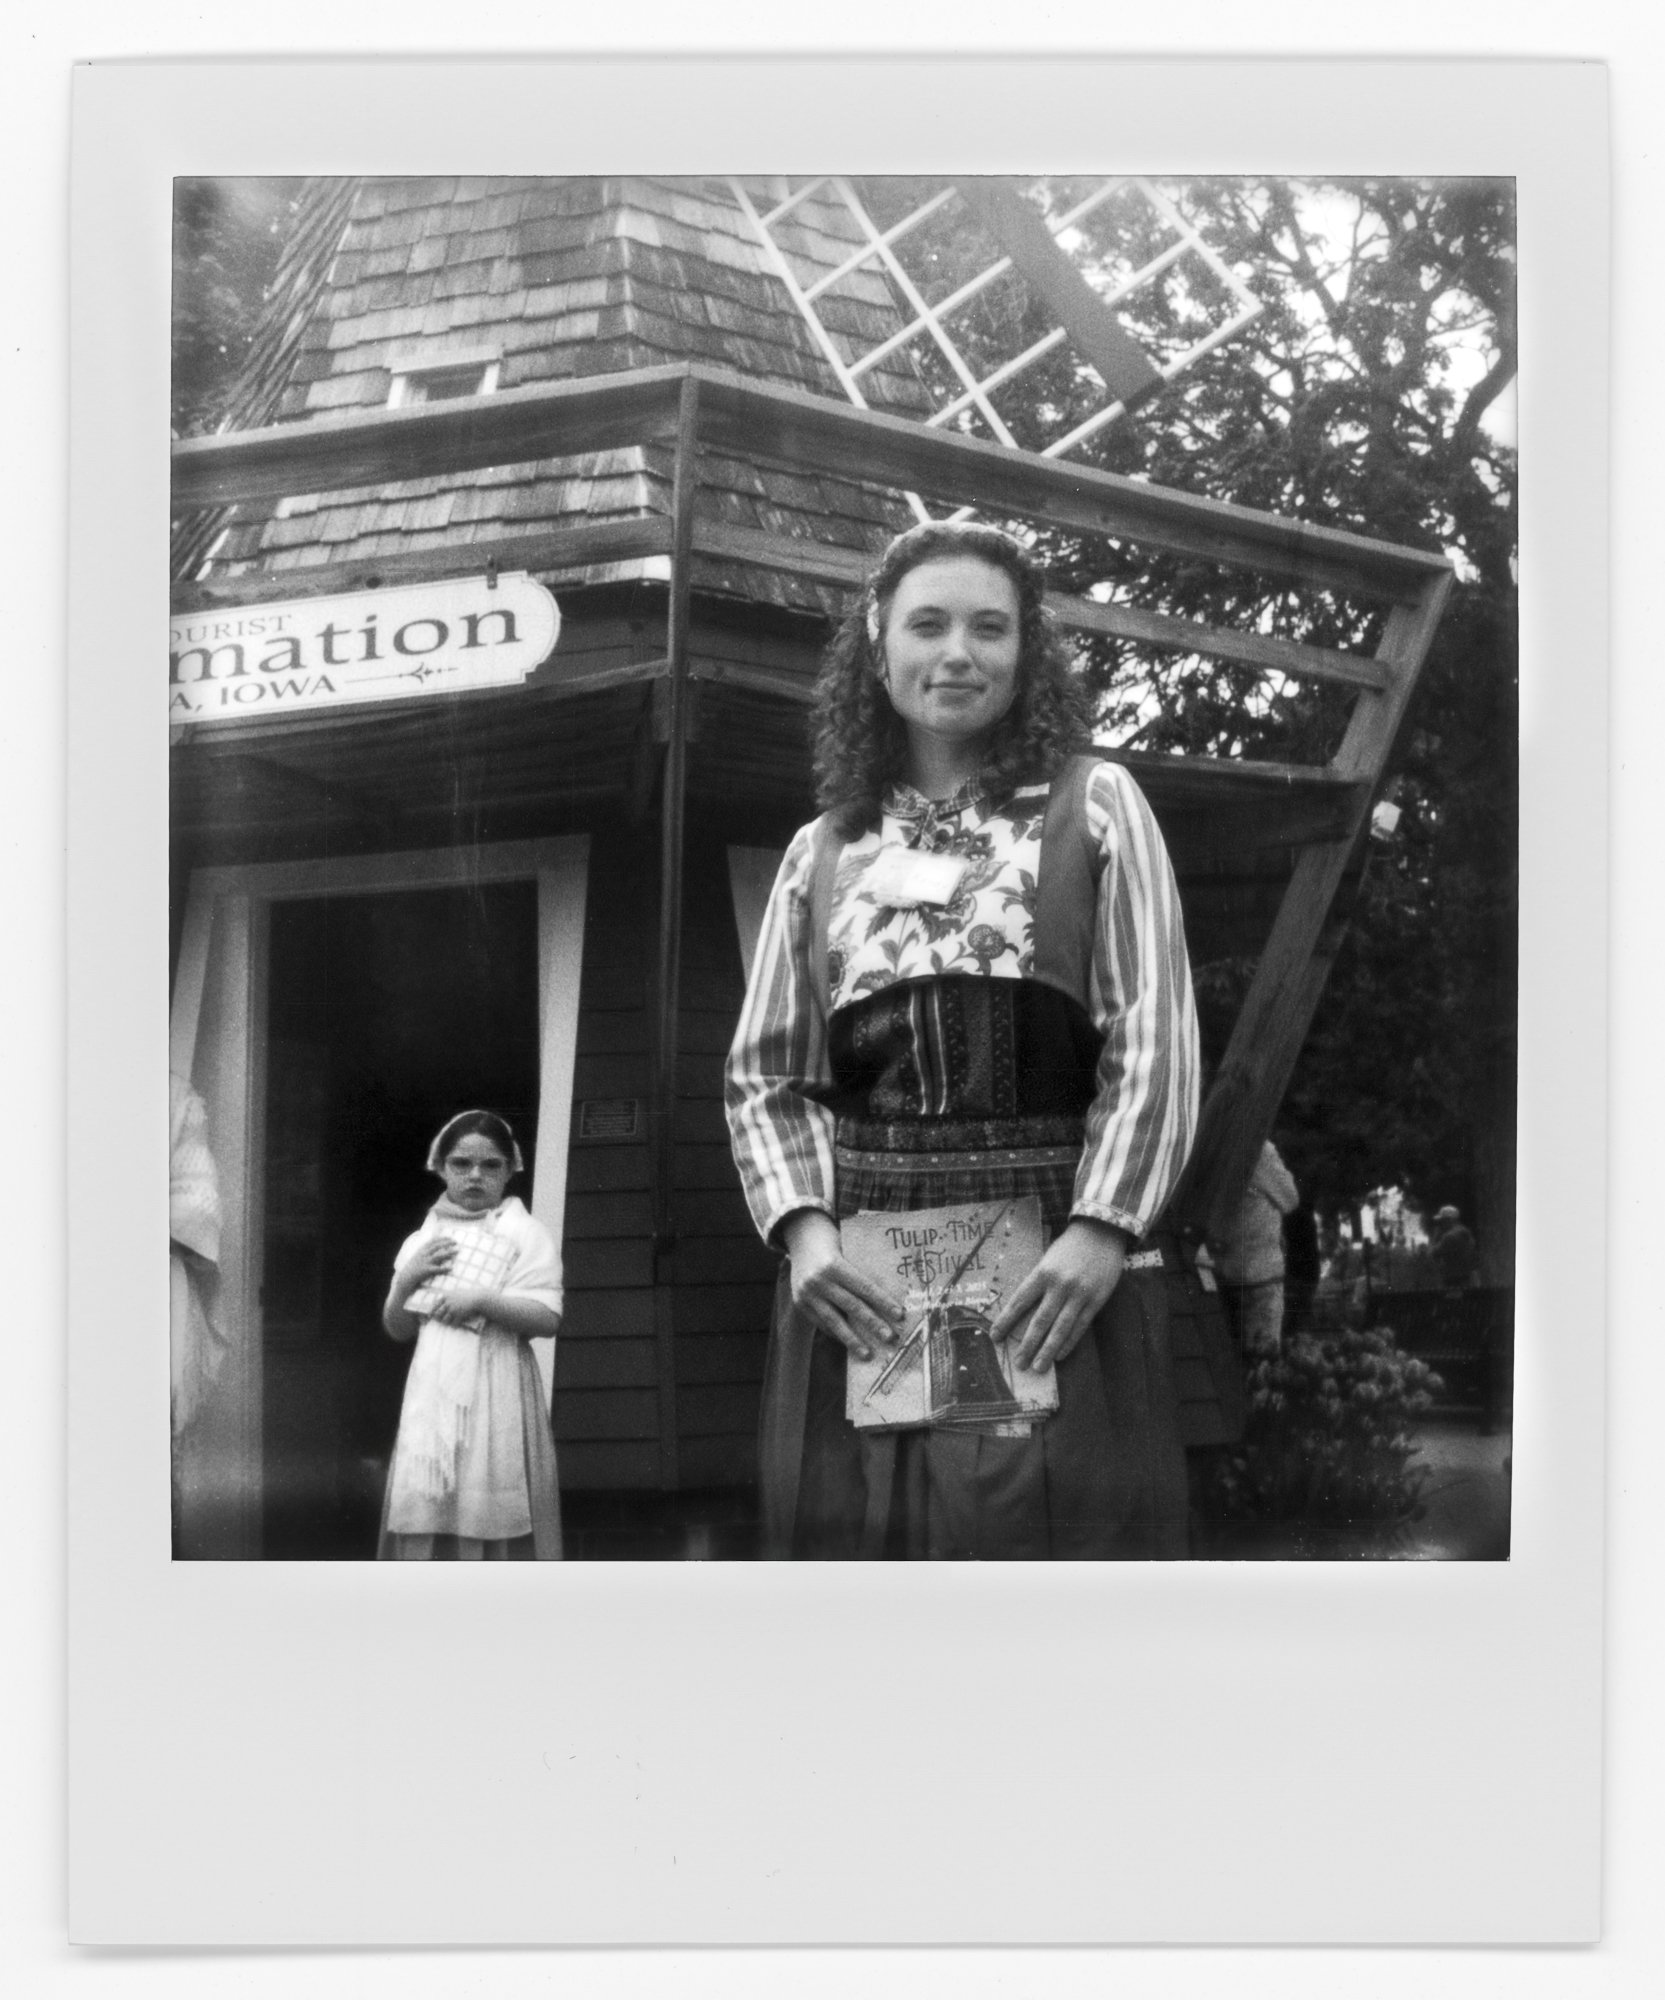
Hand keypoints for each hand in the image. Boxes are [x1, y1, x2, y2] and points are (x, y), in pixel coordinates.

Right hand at [400, 1236, 456, 1292]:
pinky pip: (437, 1269)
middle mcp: (423, 1255)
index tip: (449, 1237)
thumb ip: (424, 1253)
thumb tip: (434, 1250)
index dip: (442, 1238)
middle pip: (437, 1246)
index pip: (432, 1241)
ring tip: (457, 1251)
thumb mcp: (417, 1258)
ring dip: (449, 1253)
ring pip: (439, 1256)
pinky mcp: (425, 1271)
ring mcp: (424, 1262)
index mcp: (421, 1250)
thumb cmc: (411, 1269)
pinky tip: (451, 1268)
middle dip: (447, 1243)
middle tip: (456, 1242)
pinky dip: (444, 1268)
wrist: (404, 1279)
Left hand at [429, 1284, 489, 1326]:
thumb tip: (440, 1297)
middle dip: (438, 1319)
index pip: (434, 1306)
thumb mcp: (456, 1291)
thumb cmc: (467, 1294)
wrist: (478, 1298)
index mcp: (446, 1296)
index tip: (430, 1316)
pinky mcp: (459, 1316)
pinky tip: (455, 1325)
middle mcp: (448, 1303)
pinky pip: (453, 1324)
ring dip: (446, 1323)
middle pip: (437, 1314)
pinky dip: (454, 1325)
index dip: (431, 1312)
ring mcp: (453, 1310)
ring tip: (448, 1323)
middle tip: (439, 1321)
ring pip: (444, 1321)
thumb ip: (448, 1295)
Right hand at [780, 1210, 904, 1361]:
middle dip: (873, 1323)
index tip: (899, 1315)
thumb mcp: (847, 1250)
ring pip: (834, 1321)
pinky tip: (850, 1342)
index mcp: (834, 1265)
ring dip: (852, 1339)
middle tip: (890, 1338)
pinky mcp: (800, 1303)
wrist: (800, 1237)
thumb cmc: (834, 1243)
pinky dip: (836, 1333)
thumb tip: (886, 1299)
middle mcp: (819, 1280)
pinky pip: (821, 1323)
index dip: (883, 1302)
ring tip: (867, 1354)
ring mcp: (807, 1294)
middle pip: (851, 1306)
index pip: (864, 1287)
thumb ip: (860, 1272)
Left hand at [989, 1218, 1130, 1373]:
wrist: (1102, 1232)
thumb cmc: (1070, 1246)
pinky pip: (1080, 1326)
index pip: (1019, 1301)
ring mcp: (1079, 1294)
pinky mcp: (1096, 1300)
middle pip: (1040, 1320)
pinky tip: (1060, 1355)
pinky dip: (1069, 1342)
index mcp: (1042, 1272)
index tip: (994, 1337)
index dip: (1006, 1321)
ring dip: (1048, 1350)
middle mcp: (1059, 1285)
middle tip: (1018, 1364)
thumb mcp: (1048, 1258)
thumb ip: (1038, 1282)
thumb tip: (1023, 1310)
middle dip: (1027, 1344)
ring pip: (1060, 1328)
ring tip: (1038, 1367)